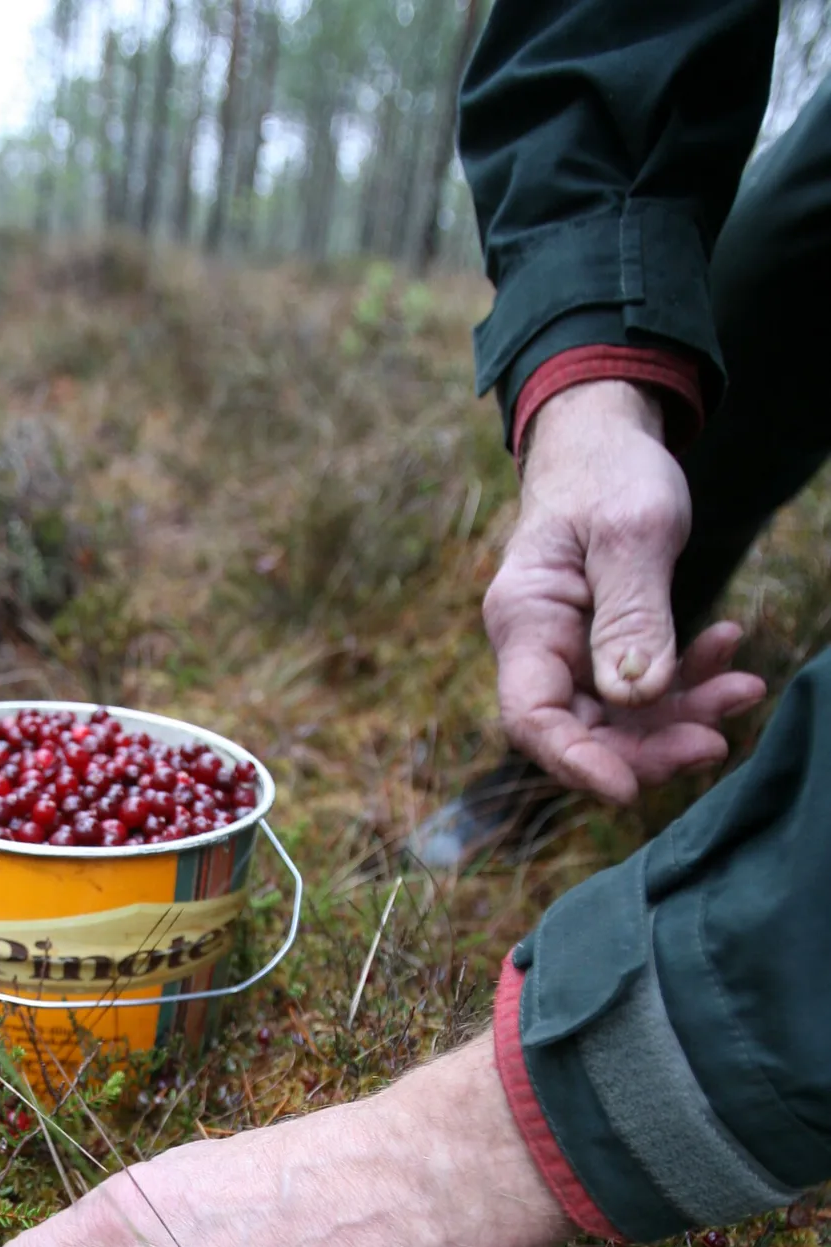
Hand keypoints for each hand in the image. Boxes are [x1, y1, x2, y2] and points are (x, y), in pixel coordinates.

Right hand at [484, 379, 764, 803]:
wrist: (607, 435)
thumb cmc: (610, 472)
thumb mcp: (632, 533)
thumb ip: (633, 616)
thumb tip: (636, 699)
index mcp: (524, 620)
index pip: (533, 717)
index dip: (576, 762)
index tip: (630, 789)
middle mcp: (539, 646)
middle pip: (582, 729)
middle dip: (648, 747)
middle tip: (716, 743)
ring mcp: (572, 650)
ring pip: (621, 716)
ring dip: (682, 715)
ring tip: (743, 689)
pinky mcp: (605, 645)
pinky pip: (646, 686)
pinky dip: (690, 679)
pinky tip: (729, 649)